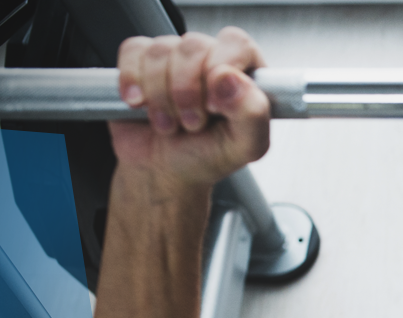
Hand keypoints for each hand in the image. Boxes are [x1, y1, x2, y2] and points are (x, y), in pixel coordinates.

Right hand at [110, 27, 269, 188]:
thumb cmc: (207, 157)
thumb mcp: (244, 147)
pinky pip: (133, 51)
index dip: (221, 69)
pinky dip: (133, 81)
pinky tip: (140, 105)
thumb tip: (230, 77)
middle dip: (187, 91)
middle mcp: (211, 59)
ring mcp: (174, 58)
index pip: (237, 44)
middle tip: (191, 124)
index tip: (213, 105)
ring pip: (161, 49)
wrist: (163, 173)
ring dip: (160, 95)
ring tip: (169, 124)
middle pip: (194, 45)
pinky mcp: (140, 61)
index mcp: (246, 74)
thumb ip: (253, 113)